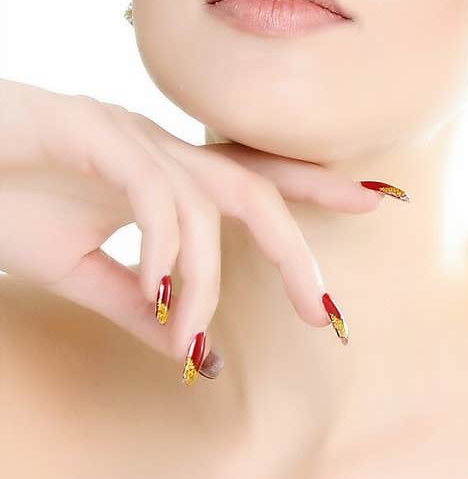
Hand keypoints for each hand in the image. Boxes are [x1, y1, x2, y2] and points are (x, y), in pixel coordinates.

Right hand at [0, 78, 390, 374]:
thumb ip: (137, 305)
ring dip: (203, 281)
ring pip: (202, 203)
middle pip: (251, 187)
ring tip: (189, 334)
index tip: (378, 200)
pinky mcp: (86, 128)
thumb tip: (191, 351)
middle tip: (324, 312)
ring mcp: (121, 132)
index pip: (252, 178)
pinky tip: (157, 289)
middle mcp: (152, 145)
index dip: (316, 185)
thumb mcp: (78, 272)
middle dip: (296, 248)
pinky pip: (152, 190)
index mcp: (158, 172)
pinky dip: (165, 244)